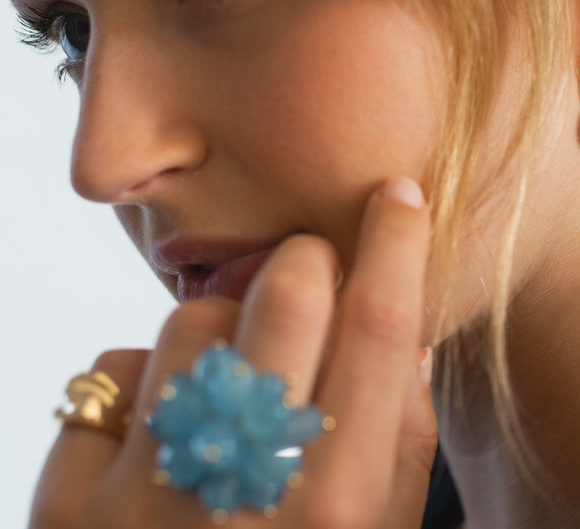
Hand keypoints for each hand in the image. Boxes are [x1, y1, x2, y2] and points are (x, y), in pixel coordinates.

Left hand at [30, 178, 436, 528]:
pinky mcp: (65, 505)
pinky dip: (145, 387)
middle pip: (287, 292)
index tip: (400, 193)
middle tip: (311, 279)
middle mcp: (246, 494)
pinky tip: (164, 440)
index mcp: (340, 510)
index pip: (383, 328)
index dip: (398, 243)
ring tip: (229, 389)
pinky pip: (113, 374)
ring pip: (191, 319)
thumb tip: (402, 336)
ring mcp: (145, 497)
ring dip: (221, 330)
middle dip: (307, 259)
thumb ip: (403, 444)